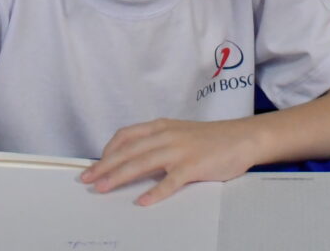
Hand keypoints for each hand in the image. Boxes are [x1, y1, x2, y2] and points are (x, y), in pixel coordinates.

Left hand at [80, 117, 261, 205]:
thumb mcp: (179, 133)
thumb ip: (157, 143)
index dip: (107, 150)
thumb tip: (133, 160)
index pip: (126, 135)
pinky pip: (170, 181)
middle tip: (87, 179)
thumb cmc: (210, 139)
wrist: (242, 137)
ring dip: (120, 176)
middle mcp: (166, 135)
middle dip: (105, 165)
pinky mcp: (193, 165)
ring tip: (103, 188)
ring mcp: (180, 150)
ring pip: (142, 163)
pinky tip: (143, 202)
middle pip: (128, 150)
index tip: (94, 164)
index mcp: (161, 126)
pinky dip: (155, 192)